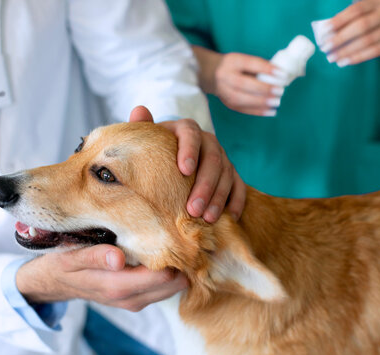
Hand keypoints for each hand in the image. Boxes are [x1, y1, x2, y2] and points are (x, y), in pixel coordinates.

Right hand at [16, 245, 187, 311]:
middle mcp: (130, 299)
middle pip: (174, 283)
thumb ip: (94, 258)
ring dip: (175, 266)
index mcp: (117, 287)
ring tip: (170, 240)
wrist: (54, 283)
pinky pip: (163, 287)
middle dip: (178, 260)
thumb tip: (118, 259)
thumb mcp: (71, 258)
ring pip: (172, 287)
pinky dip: (167, 272)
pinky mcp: (137, 298)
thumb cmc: (62, 264)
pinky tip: (160, 252)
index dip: (172, 254)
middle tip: (178, 234)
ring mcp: (135, 301)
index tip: (175, 232)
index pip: (162, 276)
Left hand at [130, 106, 246, 222]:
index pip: (190, 134)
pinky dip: (236, 202)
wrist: (169, 161)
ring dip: (218, 198)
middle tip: (193, 209)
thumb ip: (142, 127)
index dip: (189, 150)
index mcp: (186, 129)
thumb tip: (139, 110)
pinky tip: (230, 218)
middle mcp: (208, 141)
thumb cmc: (155, 152)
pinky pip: (239, 187)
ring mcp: (222, 157)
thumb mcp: (147, 140)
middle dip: (204, 186)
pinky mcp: (232, 174)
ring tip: (208, 219)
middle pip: (212, 159)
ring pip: (226, 175)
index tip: (184, 170)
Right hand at [193, 47, 282, 116]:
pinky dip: (257, 111)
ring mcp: (223, 91)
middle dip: (263, 88)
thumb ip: (259, 67)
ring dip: (260, 102)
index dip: (266, 69)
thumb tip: (280, 76)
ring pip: (241, 99)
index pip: (249, 64)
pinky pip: (242, 109)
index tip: (282, 74)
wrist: (213, 74)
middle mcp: (224, 76)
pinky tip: (270, 111)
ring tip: (276, 102)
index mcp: (232, 61)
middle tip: (280, 91)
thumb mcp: (244, 60)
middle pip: (243, 83)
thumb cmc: (236, 66)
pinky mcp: (227, 103)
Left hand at [320, 0, 379, 74]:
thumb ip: (353, 19)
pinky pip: (375, 50)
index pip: (357, 9)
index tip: (324, 30)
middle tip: (325, 47)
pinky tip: (345, 62)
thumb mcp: (371, 16)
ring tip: (332, 58)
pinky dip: (358, 57)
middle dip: (340, 37)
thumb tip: (326, 30)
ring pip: (367, 40)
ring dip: (346, 50)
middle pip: (361, 24)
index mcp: (378, 2)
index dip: (340, 19)